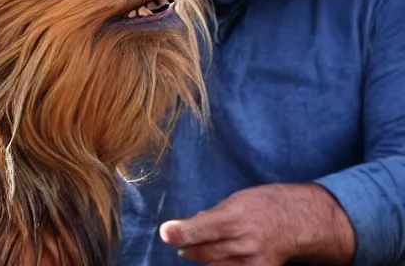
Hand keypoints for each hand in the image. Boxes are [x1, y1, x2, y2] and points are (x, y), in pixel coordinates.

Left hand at [160, 182, 354, 264]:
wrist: (295, 222)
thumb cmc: (260, 206)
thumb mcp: (233, 202)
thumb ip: (210, 217)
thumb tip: (185, 228)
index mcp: (236, 217)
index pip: (204, 227)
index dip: (182, 232)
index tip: (165, 233)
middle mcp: (246, 241)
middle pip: (206, 252)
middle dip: (188, 249)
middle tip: (181, 245)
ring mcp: (255, 261)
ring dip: (202, 259)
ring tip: (196, 251)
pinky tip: (215, 260)